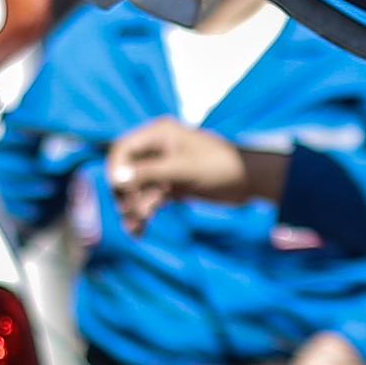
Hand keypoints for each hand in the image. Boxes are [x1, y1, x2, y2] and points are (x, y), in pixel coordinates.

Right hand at [104, 117, 272, 233]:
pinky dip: (144, 213)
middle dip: (125, 195)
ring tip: (134, 228)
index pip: (123, 149)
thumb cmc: (220, 165)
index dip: (116, 171)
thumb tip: (117, 178)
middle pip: (127, 172)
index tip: (118, 193)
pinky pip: (149, 199)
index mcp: (159, 134)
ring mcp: (164, 168)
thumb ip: (149, 172)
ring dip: (133, 208)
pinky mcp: (171, 186)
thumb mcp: (183, 168)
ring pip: (137, 189)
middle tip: (129, 214)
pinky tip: (139, 230)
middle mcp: (157, 149)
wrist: (250, 181)